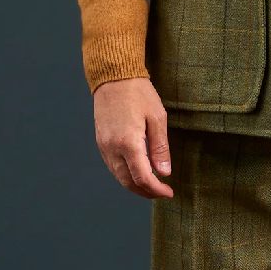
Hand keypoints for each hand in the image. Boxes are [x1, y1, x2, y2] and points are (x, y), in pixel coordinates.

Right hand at [92, 76, 174, 199]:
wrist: (114, 77)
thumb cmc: (138, 93)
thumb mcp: (157, 118)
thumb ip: (160, 148)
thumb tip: (164, 173)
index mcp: (128, 143)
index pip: (142, 178)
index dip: (156, 190)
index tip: (169, 192)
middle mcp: (112, 148)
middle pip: (128, 182)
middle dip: (146, 192)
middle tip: (162, 192)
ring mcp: (104, 146)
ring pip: (119, 177)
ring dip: (135, 185)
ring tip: (153, 184)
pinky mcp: (101, 142)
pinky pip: (113, 166)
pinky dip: (125, 175)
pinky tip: (137, 171)